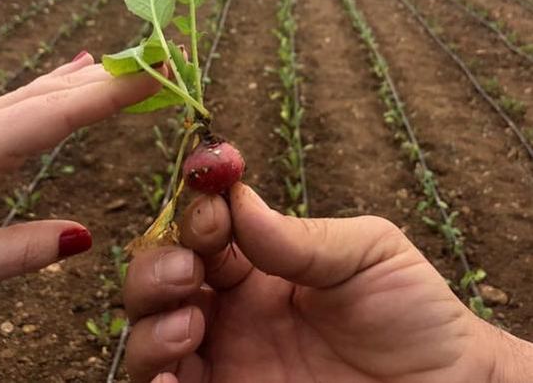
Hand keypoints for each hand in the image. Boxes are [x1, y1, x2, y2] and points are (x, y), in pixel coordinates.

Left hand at [0, 52, 164, 295]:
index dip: (116, 89)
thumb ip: (16, 253)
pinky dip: (66, 81)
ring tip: (144, 60)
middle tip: (170, 53)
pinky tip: (83, 66)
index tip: (163, 67)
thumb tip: (86, 236)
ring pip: (49, 88)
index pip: (61, 112)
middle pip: (62, 90)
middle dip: (120, 71)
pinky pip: (33, 96)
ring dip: (101, 75)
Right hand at [124, 183, 532, 382]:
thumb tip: (238, 200)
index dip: (198, 213)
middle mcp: (233, 310)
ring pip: (152, 332)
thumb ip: (301, 236)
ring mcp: (227, 359)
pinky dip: (155, 375)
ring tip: (191, 322)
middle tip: (189, 268)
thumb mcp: (368, 254)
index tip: (212, 207)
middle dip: (160, 265)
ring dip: (154, 320)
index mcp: (261, 266)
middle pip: (164, 278)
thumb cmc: (413, 313)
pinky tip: (174, 372)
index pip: (207, 231)